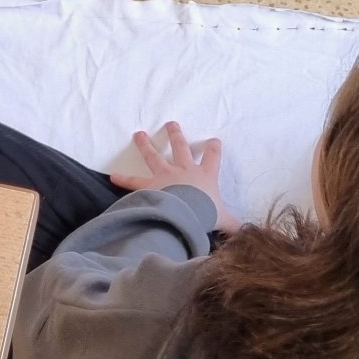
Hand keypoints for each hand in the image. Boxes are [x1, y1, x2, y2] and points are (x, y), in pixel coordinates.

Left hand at [110, 121, 240, 233]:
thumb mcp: (224, 219)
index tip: (214, 140)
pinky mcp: (150, 185)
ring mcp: (165, 175)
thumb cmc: (206, 213)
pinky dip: (124, 179)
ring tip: (139, 134)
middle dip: (176, 135)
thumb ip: (234, 226)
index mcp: (205, 176)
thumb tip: (246, 234)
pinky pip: (134, 182)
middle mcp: (185, 170)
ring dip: (146, 145)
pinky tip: (113, 176)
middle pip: (181, 147)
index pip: (213, 157)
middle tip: (171, 124)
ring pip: (154, 156)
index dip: (214, 148)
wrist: (187, 213)